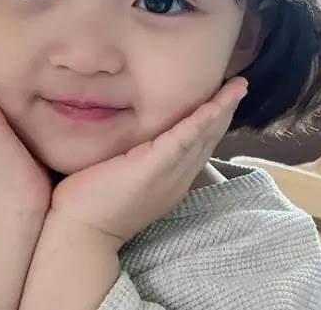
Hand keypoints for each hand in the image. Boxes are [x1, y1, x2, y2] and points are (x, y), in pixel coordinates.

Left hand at [49, 78, 247, 248]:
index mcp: (171, 179)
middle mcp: (178, 177)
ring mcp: (169, 174)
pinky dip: (202, 120)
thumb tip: (133, 135)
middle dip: (225, 110)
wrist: (80, 234)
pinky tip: (216, 104)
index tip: (223, 99)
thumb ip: (136, 156)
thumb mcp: (124, 176)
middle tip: (240, 85)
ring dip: (222, 109)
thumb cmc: (93, 203)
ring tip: (238, 87)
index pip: (199, 145)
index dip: (213, 120)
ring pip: (203, 136)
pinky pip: (184, 140)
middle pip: (208, 138)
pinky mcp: (155, 168)